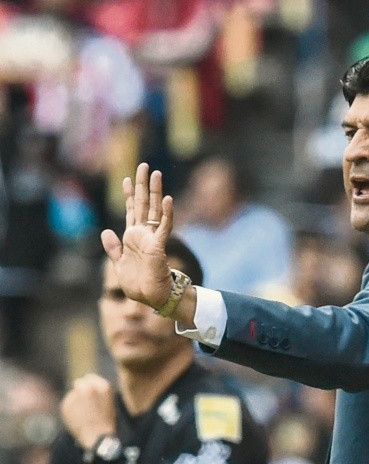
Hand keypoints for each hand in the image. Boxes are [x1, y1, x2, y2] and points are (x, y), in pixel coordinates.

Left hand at [61, 374, 116, 449]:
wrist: (97, 437)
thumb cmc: (106, 421)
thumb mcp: (109, 402)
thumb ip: (98, 389)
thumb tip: (86, 381)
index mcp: (103, 386)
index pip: (90, 378)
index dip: (90, 384)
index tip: (91, 393)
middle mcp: (88, 387)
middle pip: (80, 383)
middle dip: (81, 390)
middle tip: (86, 404)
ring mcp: (76, 395)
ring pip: (73, 394)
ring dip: (76, 400)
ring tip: (84, 415)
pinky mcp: (67, 404)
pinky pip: (68, 404)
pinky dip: (71, 409)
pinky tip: (78, 418)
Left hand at [100, 162, 173, 309]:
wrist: (151, 298)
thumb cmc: (138, 284)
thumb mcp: (119, 264)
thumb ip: (113, 248)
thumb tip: (106, 231)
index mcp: (133, 237)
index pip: (132, 210)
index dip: (129, 194)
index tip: (127, 178)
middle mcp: (144, 234)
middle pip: (144, 204)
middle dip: (142, 185)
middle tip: (143, 165)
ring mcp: (153, 238)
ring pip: (155, 210)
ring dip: (155, 192)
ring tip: (156, 173)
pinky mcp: (159, 246)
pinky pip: (164, 227)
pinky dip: (167, 213)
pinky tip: (168, 198)